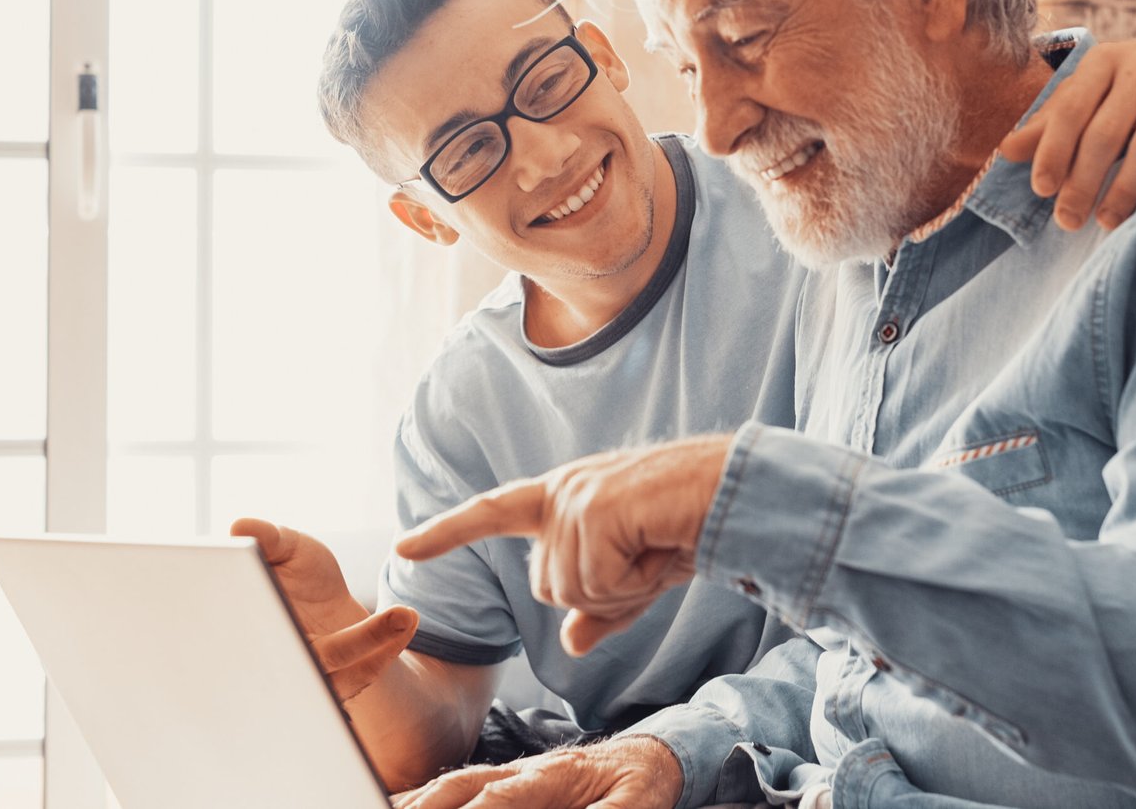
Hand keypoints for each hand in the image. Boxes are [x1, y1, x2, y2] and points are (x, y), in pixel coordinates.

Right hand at [231, 517, 418, 700]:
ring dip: (375, 644)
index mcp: (250, 634)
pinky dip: (385, 652)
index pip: (255, 641)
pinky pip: (361, 676)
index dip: (281, 629)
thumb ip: (267, 538)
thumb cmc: (294, 572)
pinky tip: (407, 620)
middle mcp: (274, 666)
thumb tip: (239, 527)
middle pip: (305, 664)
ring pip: (337, 677)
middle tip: (395, 615)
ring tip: (405, 613)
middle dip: (352, 642)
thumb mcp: (285, 547)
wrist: (316, 601)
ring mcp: (305, 683)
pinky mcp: (334, 689)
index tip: (310, 605)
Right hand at [389, 736, 682, 808]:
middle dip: (425, 805)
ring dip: (414, 801)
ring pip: (450, 785)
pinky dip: (422, 799)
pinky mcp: (504, 784)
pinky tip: (396, 804)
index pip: (502, 796)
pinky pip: (455, 790)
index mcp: (552, 775)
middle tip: (385, 808)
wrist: (646, 758)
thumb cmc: (638, 784)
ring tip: (377, 804)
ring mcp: (509, 775)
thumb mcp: (636, 804)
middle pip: (461, 785)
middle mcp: (522, 770)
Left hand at [395, 437, 729, 655]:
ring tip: (656, 549)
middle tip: (647, 561)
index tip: (402, 546)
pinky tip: (657, 547)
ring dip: (620, 590)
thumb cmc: (689, 526)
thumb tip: (569, 643)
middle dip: (600, 596)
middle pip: (546, 587)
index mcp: (563, 496)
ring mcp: (573, 499)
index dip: (447, 532)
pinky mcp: (592, 511)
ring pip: (570, 592)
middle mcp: (561, 492)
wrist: (733, 492)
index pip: (492, 513)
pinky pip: (596, 584)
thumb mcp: (639, 578)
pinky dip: (632, 584)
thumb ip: (601, 609)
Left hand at [1001, 37, 1135, 230]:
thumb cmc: (1134, 95)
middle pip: (1107, 131)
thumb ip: (1053, 125)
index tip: (1041, 190)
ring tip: (1107, 221)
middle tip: (1068, 222)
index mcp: (1105, 62)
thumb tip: (1006, 151)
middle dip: (1084, 180)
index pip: (1071, 110)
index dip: (1054, 151)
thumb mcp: (1092, 100)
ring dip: (1127, 185)